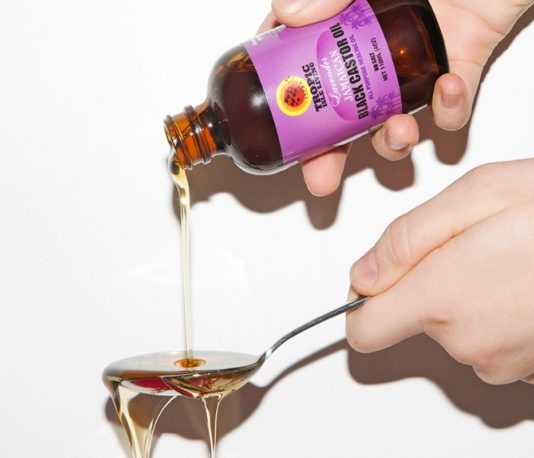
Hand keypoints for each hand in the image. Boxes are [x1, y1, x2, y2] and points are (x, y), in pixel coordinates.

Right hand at [259, 0, 532, 195]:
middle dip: (330, 154)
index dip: (290, 107)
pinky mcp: (457, 72)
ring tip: (397, 131)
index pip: (303, 72)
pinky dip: (448, 110)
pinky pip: (450, 109)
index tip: (282, 134)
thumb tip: (288, 13)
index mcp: (343, 26)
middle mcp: (373, 54)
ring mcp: (413, 68)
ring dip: (391, 142)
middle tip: (320, 176)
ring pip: (392, 125)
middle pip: (340, 116)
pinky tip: (446, 89)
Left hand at [346, 159, 533, 384]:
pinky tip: (524, 284)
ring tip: (506, 261)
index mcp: (441, 297)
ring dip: (467, 298)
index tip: (378, 281)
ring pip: (456, 330)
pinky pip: (491, 341)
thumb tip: (363, 275)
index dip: (365, 303)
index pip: (366, 331)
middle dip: (429, 285)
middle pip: (414, 322)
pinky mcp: (531, 365)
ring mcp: (504, 359)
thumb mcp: (471, 197)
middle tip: (470, 247)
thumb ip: (403, 242)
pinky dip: (498, 315)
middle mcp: (469, 340)